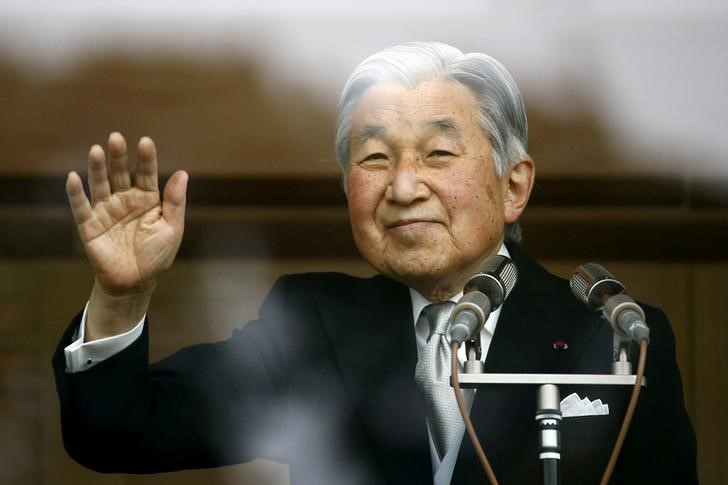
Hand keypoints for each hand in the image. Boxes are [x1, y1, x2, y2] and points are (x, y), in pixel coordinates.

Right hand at [66, 132, 187, 296]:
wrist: (135, 283)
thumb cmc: (157, 256)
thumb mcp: (172, 229)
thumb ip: (175, 202)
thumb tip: (183, 173)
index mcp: (148, 199)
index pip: (147, 174)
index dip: (146, 159)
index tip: (146, 142)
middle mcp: (125, 200)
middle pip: (121, 173)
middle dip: (119, 157)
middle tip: (116, 138)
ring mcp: (106, 211)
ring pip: (100, 184)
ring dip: (97, 168)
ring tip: (97, 150)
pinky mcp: (89, 225)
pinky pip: (81, 207)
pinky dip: (76, 193)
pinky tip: (73, 177)